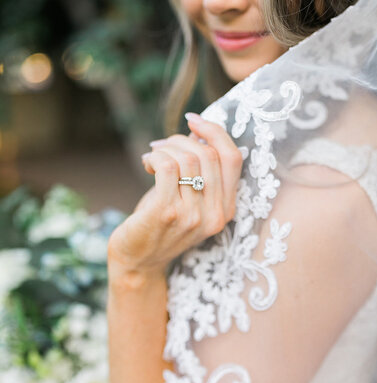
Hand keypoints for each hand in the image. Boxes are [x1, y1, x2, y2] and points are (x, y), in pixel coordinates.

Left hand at [107, 113, 242, 278]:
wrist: (138, 262)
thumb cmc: (161, 225)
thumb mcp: (189, 199)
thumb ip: (199, 170)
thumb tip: (198, 130)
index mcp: (227, 209)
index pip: (234, 158)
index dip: (215, 132)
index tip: (194, 120)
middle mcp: (215, 215)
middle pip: (208, 154)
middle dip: (181, 140)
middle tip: (162, 146)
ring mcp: (192, 216)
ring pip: (187, 159)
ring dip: (166, 148)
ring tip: (153, 156)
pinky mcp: (166, 214)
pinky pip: (167, 167)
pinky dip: (155, 157)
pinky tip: (147, 163)